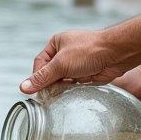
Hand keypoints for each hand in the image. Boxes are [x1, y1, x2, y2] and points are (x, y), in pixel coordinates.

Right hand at [20, 12, 140, 94]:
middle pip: (50, 73)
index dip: (38, 77)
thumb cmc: (89, 51)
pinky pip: (72, 85)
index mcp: (56, 43)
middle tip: (49, 96)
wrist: (116, 54)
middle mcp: (64, 53)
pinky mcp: (85, 74)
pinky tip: (71, 95)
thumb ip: (43, 77)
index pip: (40, 64)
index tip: (37, 90)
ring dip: (61, 88)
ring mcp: (75, 64)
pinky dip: (70, 91)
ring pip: (61, 81)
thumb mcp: (62, 64)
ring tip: (62, 95)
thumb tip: (23, 87)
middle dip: (50, 84)